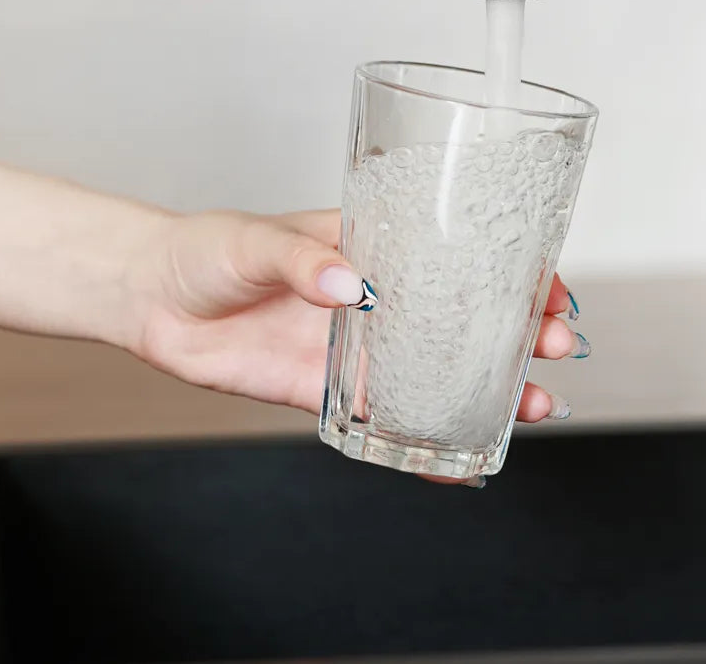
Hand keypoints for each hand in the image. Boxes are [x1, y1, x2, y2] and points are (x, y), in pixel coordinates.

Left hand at [123, 209, 585, 421]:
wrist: (149, 299)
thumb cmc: (206, 250)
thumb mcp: (255, 240)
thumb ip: (304, 260)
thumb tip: (352, 286)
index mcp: (376, 248)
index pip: (461, 256)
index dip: (514, 271)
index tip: (549, 287)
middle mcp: (379, 300)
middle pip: (467, 319)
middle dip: (520, 332)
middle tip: (556, 344)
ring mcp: (359, 349)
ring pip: (440, 374)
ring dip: (490, 389)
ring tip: (534, 405)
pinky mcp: (328, 392)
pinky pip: (386, 422)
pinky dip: (424, 447)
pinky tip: (461, 466)